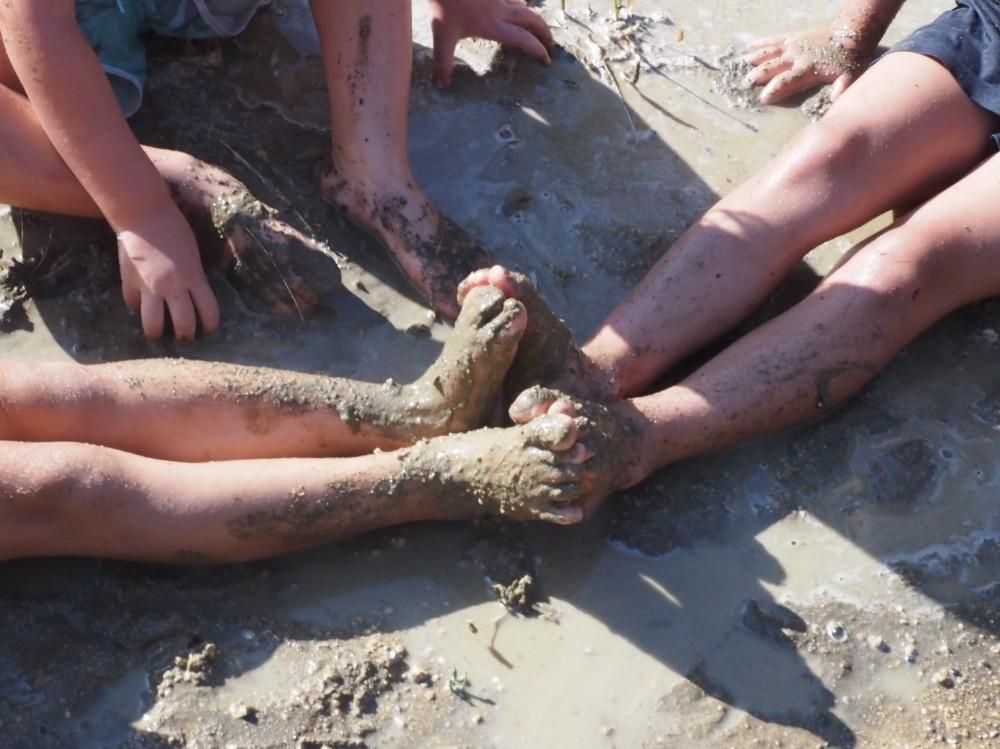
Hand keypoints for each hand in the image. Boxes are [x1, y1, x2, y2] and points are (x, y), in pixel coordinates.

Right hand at [117, 207, 219, 340]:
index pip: (208, 311)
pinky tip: (140, 305)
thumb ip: (194, 276)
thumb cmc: (173, 227)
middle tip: (185, 338)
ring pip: (153, 324)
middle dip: (186, 336)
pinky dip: (137, 307)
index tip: (209, 331)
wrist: (142, 213)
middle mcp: (173, 286)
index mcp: (194, 277)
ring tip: (158, 334)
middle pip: (183, 325)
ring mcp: (149, 287)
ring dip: (158, 333)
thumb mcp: (193, 254)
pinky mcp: (129, 283)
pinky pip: (133, 304)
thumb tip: (193, 294)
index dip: (210, 325)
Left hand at [429, 0, 553, 86]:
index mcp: (493, 26)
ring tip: (532, 25)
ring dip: (530, 16)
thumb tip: (442, 85)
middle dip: (543, 32)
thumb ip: (443, 62)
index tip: (546, 59)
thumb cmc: (444, 4)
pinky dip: (516, 1)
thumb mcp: (441, 35)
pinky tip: (512, 3)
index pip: (523, 40)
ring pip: (521, 4)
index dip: (537, 50)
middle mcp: (501, 10)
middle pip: (531, 20)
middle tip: (549, 43)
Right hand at [743, 26, 866, 104]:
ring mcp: (793, 46)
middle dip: (758, 75)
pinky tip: (749, 48)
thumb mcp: (850, 75)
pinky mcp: (793, 37)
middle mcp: (796, 57)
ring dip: (755, 59)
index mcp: (807, 69)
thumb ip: (841, 88)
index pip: (785, 81)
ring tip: (741, 66)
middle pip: (772, 66)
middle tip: (745, 84)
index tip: (763, 99)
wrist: (851, 32)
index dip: (773, 90)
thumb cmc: (849, 58)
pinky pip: (774, 40)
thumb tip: (835, 101)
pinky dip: (761, 44)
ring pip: (769, 52)